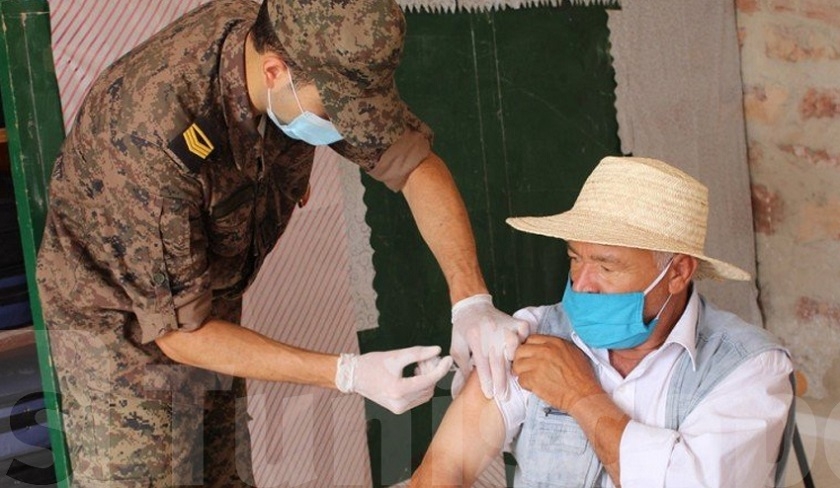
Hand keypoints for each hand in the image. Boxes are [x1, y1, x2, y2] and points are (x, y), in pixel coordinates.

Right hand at [336, 346, 452, 413]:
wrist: (354, 376)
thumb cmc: (371, 364)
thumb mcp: (396, 355)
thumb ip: (418, 353)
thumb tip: (436, 350)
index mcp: (398, 389)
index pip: (428, 380)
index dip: (441, 369)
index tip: (448, 359)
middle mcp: (399, 402)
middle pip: (428, 387)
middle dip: (432, 371)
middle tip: (427, 358)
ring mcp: (399, 408)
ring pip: (425, 394)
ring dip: (427, 379)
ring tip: (418, 365)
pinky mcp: (398, 409)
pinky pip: (418, 398)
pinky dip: (420, 386)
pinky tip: (413, 374)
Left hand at [450, 294, 529, 399]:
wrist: (472, 305)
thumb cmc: (464, 329)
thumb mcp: (457, 347)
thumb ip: (462, 365)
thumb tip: (465, 386)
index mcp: (474, 338)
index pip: (482, 364)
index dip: (486, 381)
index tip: (490, 394)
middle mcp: (490, 332)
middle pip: (498, 361)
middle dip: (501, 381)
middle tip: (503, 396)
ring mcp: (504, 325)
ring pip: (514, 347)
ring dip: (515, 362)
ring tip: (515, 375)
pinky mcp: (514, 321)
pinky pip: (525, 333)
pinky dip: (526, 342)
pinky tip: (523, 352)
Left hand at [512, 334, 601, 412]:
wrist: (583, 395)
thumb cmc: (582, 378)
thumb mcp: (573, 353)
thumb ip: (556, 347)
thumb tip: (543, 348)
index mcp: (555, 342)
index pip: (531, 339)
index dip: (528, 349)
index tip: (529, 356)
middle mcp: (545, 350)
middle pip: (520, 350)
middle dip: (521, 360)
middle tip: (525, 368)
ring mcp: (538, 364)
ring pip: (517, 365)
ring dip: (522, 373)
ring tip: (530, 378)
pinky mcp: (534, 379)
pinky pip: (520, 379)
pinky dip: (525, 384)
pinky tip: (534, 387)